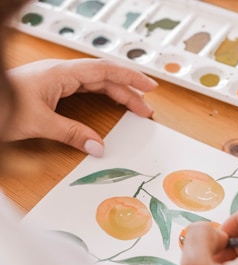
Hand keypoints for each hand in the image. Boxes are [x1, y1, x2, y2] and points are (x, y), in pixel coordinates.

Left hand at [5, 58, 157, 156]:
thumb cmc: (2, 105)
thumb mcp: (39, 122)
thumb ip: (71, 134)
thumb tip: (98, 147)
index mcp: (62, 73)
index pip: (105, 70)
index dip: (130, 77)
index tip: (149, 86)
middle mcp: (64, 74)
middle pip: (106, 78)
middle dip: (129, 91)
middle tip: (146, 109)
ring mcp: (60, 81)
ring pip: (98, 84)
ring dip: (119, 94)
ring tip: (135, 107)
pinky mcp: (56, 89)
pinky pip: (88, 90)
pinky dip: (104, 97)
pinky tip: (111, 104)